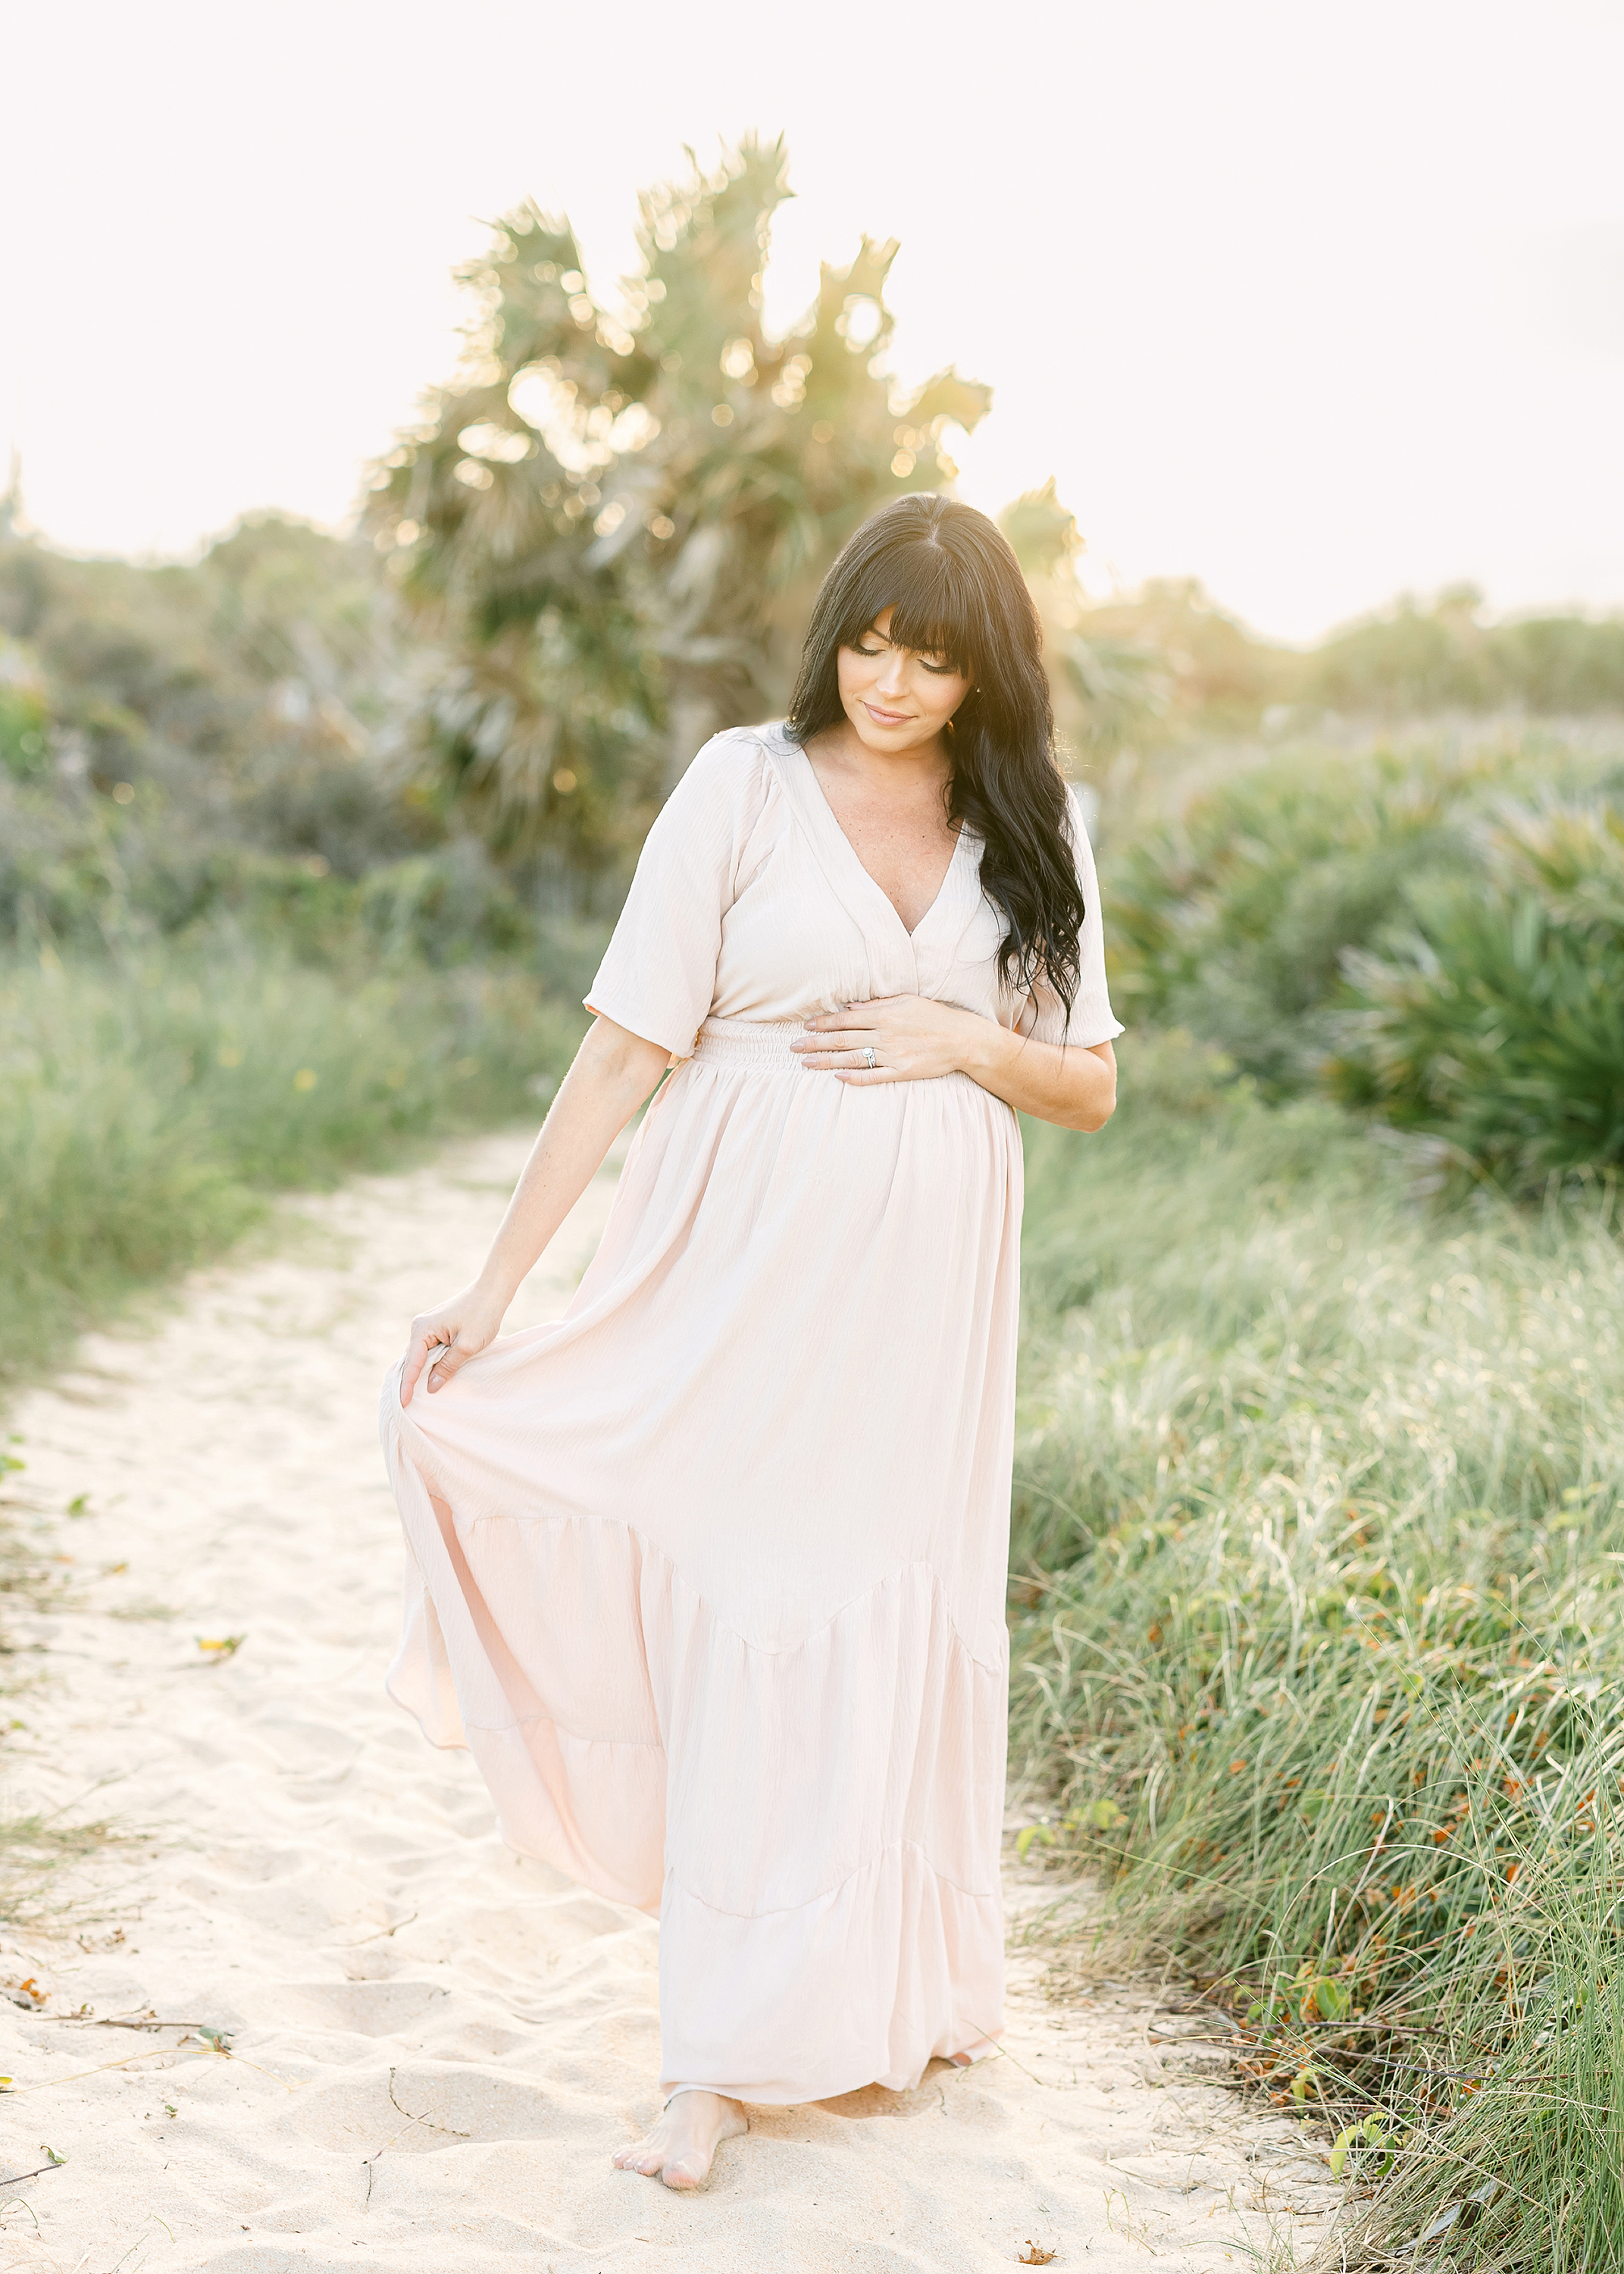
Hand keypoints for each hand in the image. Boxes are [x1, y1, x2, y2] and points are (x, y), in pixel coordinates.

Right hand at [399, 1283, 507, 1403]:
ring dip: (422, 1372)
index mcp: (422, 1329)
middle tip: (407, 1404)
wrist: (492, 1292)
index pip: (412, 1363)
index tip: (403, 1404)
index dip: (407, 1385)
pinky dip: (431, 1363)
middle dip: (410, 1380)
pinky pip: (429, 1350)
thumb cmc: (482, 1316)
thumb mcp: (467, 1346)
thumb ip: (447, 1367)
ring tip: (417, 1395)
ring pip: (422, 1356)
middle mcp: (420, 1326)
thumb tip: (430, 1387)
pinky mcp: (437, 1327)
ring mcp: (427, 1326)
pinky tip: (433, 1376)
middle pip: (413, 1360)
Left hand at [789, 995, 986, 1083]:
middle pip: (842, 1039)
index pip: (846, 1019)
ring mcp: (893, 1055)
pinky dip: (855, 1077)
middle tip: (794, 1048)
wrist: (962, 1039)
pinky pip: (874, 1076)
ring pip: (852, 1058)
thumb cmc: (935, 1016)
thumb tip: (851, 1006)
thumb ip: (877, 1004)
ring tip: (806, 1063)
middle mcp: (885, 1034)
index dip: (824, 1023)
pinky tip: (838, 1078)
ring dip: (827, 1061)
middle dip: (815, 1043)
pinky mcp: (902, 1072)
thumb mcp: (907, 1001)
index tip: (807, 1027)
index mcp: (885, 1015)